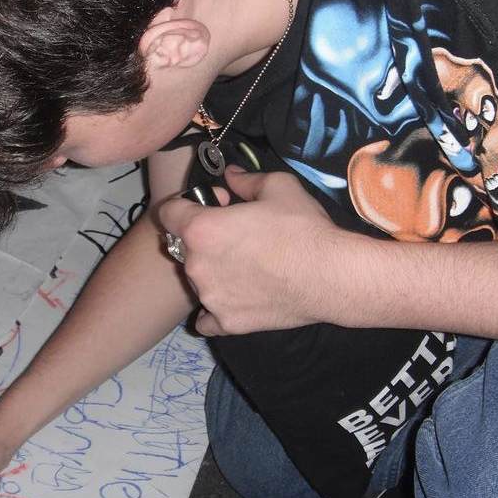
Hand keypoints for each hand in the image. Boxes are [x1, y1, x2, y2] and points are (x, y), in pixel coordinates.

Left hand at [158, 165, 340, 334]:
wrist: (330, 276)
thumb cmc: (303, 229)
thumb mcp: (278, 187)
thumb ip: (245, 180)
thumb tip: (231, 175)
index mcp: (201, 229)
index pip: (167, 212)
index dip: (185, 205)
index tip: (209, 205)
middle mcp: (197, 265)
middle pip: (183, 247)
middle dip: (202, 239)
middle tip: (236, 236)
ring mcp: (210, 298)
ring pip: (197, 280)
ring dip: (212, 271)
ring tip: (247, 266)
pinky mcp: (227, 323)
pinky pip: (206, 318)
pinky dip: (215, 309)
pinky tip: (234, 298)